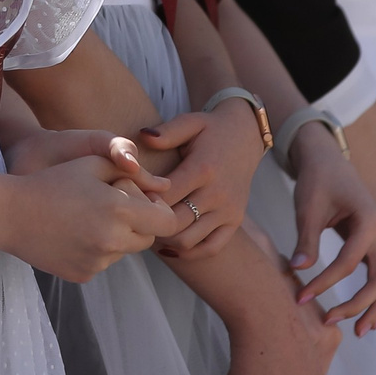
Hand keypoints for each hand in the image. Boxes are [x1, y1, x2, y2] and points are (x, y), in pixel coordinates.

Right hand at [3, 153, 182, 282]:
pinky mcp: (83, 275)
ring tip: (85, 218)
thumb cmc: (53, 181)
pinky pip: (102, 262)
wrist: (10, 214)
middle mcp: (113, 240)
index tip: (144, 201)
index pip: (167, 222)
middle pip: (148, 238)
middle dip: (139, 223)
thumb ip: (133, 173)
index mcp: (120, 210)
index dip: (160, 210)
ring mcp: (98, 262)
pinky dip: (95, 250)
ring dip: (116, 237)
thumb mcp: (93, 163)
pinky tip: (72, 234)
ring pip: (124, 251)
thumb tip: (162, 189)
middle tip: (112, 207)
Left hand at [137, 102, 268, 258]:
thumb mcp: (190, 122)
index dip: (142, 200)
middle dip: (150, 222)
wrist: (246, 136)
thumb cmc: (211, 129)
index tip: (129, 196)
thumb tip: (142, 136)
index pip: (165, 196)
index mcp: (203, 169)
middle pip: (174, 222)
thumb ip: (167, 132)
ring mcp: (228, 211)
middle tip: (133, 217)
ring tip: (149, 226)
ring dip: (165, 238)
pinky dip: (188, 252)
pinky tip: (169, 244)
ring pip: (188, 240)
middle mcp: (217, 194)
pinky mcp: (235, 221)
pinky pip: (210, 248)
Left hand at [286, 124, 375, 333]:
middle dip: (359, 304)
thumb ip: (306, 240)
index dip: (324, 283)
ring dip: (375, 307)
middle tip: (330, 321)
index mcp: (369, 221)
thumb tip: (297, 270)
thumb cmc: (317, 180)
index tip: (299, 297)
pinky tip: (367, 319)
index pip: (348, 263)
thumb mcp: (308, 208)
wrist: (328, 161)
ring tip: (359, 332)